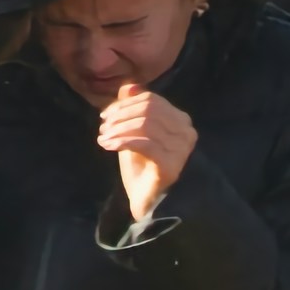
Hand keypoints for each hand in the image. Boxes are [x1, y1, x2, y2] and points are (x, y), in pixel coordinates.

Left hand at [97, 82, 194, 219]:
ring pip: (145, 124)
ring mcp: (181, 149)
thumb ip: (133, 109)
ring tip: (103, 138)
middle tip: (103, 127)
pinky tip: (108, 146)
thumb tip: (128, 86)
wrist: (150, 203)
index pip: (151, 100)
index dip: (125, 104)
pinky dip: (122, 141)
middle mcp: (186, 132)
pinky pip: (144, 143)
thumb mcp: (134, 133)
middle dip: (120, 115)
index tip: (105, 116)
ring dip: (118, 129)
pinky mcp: (171, 165)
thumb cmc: (143, 168)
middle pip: (148, 109)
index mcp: (180, 120)